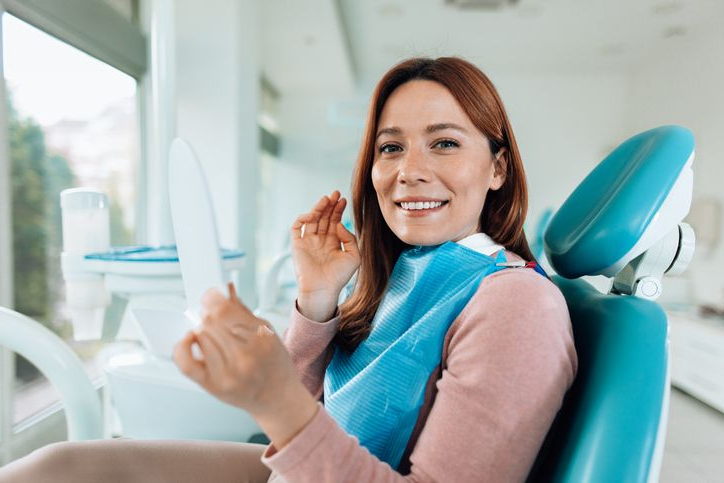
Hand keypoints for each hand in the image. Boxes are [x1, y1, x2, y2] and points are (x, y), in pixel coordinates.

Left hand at [174, 283, 317, 448]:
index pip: (224, 309)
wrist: (277, 398)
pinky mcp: (212, 386)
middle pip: (210, 321)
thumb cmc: (274, 364)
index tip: (212, 296)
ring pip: (200, 336)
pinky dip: (182, 347)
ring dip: (203, 331)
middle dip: (210, 315)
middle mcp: (244, 357)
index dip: (213, 298)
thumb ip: (243, 311)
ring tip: (214, 335)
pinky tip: (191, 340)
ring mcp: (227, 373)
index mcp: (261, 339)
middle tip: (216, 318)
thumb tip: (225, 288)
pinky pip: (186, 364)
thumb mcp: (268, 332)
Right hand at [291, 190, 360, 320]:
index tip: (343, 200)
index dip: (338, 210)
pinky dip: (303, 218)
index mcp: (332, 243)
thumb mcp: (354, 256)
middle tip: (335, 193)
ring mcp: (308, 242)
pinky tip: (313, 214)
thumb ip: (350, 238)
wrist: (323, 289)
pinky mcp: (297, 245)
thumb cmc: (339, 276)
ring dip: (319, 208)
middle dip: (330, 205)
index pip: (334, 221)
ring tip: (327, 199)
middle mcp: (320, 240)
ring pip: (312, 219)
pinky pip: (297, 227)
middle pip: (324, 217)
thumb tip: (338, 224)